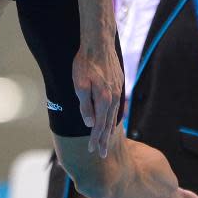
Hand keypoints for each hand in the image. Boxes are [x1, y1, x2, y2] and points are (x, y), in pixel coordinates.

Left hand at [72, 43, 122, 157]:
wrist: (99, 42)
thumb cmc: (85, 62)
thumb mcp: (79, 84)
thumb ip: (85, 106)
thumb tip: (89, 124)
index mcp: (104, 100)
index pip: (99, 126)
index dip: (95, 139)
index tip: (92, 151)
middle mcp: (114, 98)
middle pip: (109, 124)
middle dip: (104, 140)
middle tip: (102, 154)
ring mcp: (118, 91)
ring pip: (114, 116)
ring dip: (109, 130)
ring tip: (106, 141)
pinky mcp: (118, 84)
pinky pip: (117, 106)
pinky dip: (114, 117)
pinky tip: (111, 120)